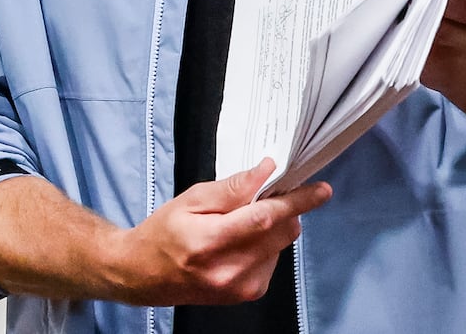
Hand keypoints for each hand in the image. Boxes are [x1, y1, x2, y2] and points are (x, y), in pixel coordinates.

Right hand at [105, 159, 330, 305]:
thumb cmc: (164, 231)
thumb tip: (265, 171)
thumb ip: (230, 188)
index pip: (264, 217)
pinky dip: (265, 245)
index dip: (295, 201)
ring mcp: (241, 287)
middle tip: (266, 195)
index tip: (321, 190)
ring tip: (240, 223)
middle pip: (280, 232)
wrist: (144, 275)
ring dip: (272, 227)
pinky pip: (273, 260)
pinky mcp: (248, 294)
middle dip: (283, 209)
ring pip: (280, 245)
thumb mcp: (190, 200)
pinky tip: (241, 242)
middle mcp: (230, 270)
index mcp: (210, 241)